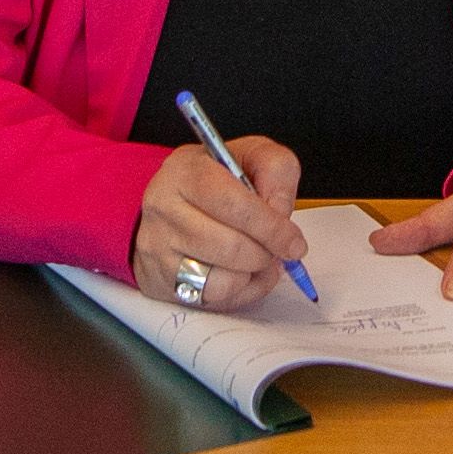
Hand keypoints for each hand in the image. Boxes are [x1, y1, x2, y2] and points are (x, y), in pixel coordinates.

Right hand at [132, 134, 303, 312]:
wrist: (175, 200)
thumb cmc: (218, 178)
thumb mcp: (253, 156)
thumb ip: (276, 172)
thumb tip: (281, 214)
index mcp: (186, 171)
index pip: (232, 204)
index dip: (270, 227)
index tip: (293, 241)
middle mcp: (164, 208)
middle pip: (229, 246)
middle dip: (265, 253)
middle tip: (277, 249)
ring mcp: (159, 247)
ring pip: (221, 278)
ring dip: (253, 272)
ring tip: (257, 257)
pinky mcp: (161, 279)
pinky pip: (213, 297)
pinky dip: (239, 289)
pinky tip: (241, 272)